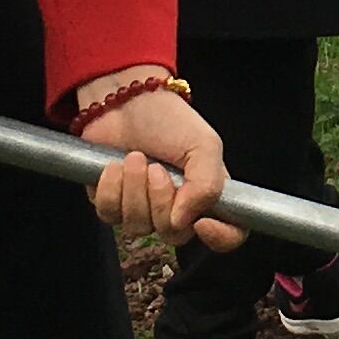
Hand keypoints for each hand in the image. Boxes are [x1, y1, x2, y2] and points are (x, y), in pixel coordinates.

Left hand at [79, 80, 239, 246]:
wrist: (125, 101)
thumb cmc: (169, 120)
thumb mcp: (204, 145)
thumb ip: (207, 186)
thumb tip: (182, 222)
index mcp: (208, 194)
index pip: (229, 235)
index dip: (220, 238)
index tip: (203, 222)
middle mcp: (179, 207)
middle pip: (174, 235)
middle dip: (161, 201)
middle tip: (156, 167)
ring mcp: (143, 209)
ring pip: (138, 227)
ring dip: (134, 190)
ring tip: (134, 157)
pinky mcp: (112, 204)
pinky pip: (109, 215)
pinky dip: (110, 189)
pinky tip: (113, 166)